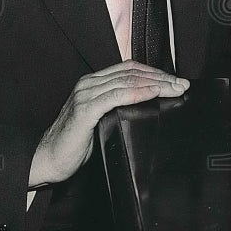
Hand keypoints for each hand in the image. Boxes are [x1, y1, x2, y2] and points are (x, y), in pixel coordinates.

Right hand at [28, 61, 188, 187]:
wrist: (47, 160)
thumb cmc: (75, 144)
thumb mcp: (101, 120)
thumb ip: (117, 108)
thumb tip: (148, 106)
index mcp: (93, 83)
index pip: (130, 70)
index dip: (155, 73)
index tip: (176, 80)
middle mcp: (89, 83)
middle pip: (133, 73)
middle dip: (161, 77)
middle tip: (182, 84)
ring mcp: (86, 94)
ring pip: (128, 81)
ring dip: (156, 84)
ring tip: (175, 88)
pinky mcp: (85, 109)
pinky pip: (117, 95)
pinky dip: (139, 93)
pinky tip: (154, 93)